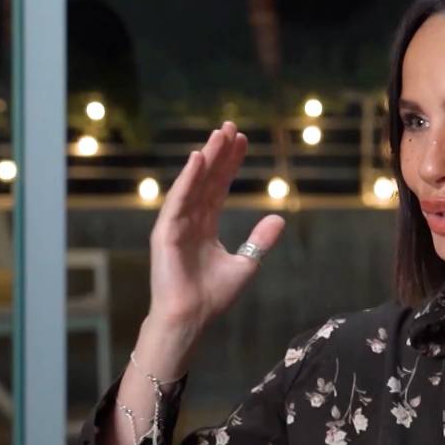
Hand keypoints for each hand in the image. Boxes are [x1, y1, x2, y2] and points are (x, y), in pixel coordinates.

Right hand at [147, 121, 285, 328]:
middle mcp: (189, 220)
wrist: (192, 319)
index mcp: (205, 226)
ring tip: (218, 135)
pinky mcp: (166, 232)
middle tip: (230, 126)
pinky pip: (178, 200)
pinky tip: (199, 159)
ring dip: (205, 159)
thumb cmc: (213, 297)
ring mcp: (176, 224)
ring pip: (193, 184)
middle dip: (218, 153)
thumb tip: (278, 218)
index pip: (219, 187)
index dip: (230, 164)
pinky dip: (188, 179)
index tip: (243, 140)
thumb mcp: (246, 264)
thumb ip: (259, 241)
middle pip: (206, 179)